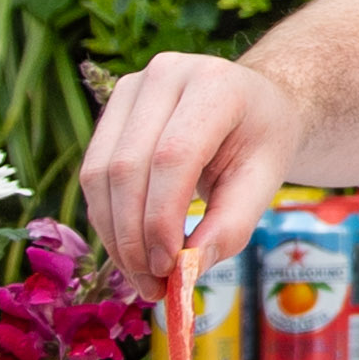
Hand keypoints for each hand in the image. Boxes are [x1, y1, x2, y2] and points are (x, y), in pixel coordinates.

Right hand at [82, 49, 303, 294]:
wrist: (250, 103)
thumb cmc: (261, 140)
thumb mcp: (264, 181)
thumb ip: (231, 226)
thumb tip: (187, 272)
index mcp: (216, 83)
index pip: (173, 156)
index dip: (161, 218)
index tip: (169, 268)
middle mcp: (166, 74)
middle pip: (128, 167)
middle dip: (134, 237)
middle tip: (153, 286)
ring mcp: (131, 87)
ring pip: (100, 174)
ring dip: (115, 237)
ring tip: (144, 277)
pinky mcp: (111, 111)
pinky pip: (93, 175)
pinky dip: (108, 222)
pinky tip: (131, 252)